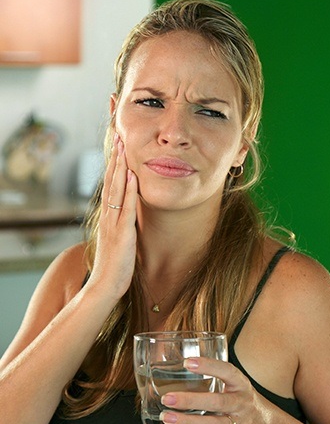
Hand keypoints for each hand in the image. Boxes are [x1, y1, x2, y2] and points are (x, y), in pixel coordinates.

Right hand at [90, 133, 137, 299]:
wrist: (104, 285)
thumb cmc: (113, 265)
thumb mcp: (117, 239)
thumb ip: (120, 224)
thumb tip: (127, 212)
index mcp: (108, 217)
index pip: (110, 185)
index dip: (114, 166)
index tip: (118, 148)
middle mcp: (108, 216)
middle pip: (110, 182)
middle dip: (115, 159)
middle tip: (118, 137)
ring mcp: (113, 223)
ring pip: (115, 190)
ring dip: (120, 167)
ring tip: (123, 147)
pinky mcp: (122, 233)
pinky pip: (125, 208)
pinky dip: (128, 190)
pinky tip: (131, 175)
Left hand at [160, 357, 257, 423]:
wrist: (264, 423)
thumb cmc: (240, 396)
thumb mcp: (234, 381)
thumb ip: (215, 373)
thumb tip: (182, 363)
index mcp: (240, 383)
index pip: (226, 371)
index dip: (208, 365)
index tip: (187, 362)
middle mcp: (240, 403)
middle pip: (217, 402)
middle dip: (191, 401)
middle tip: (168, 398)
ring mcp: (237, 423)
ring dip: (188, 422)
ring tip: (167, 417)